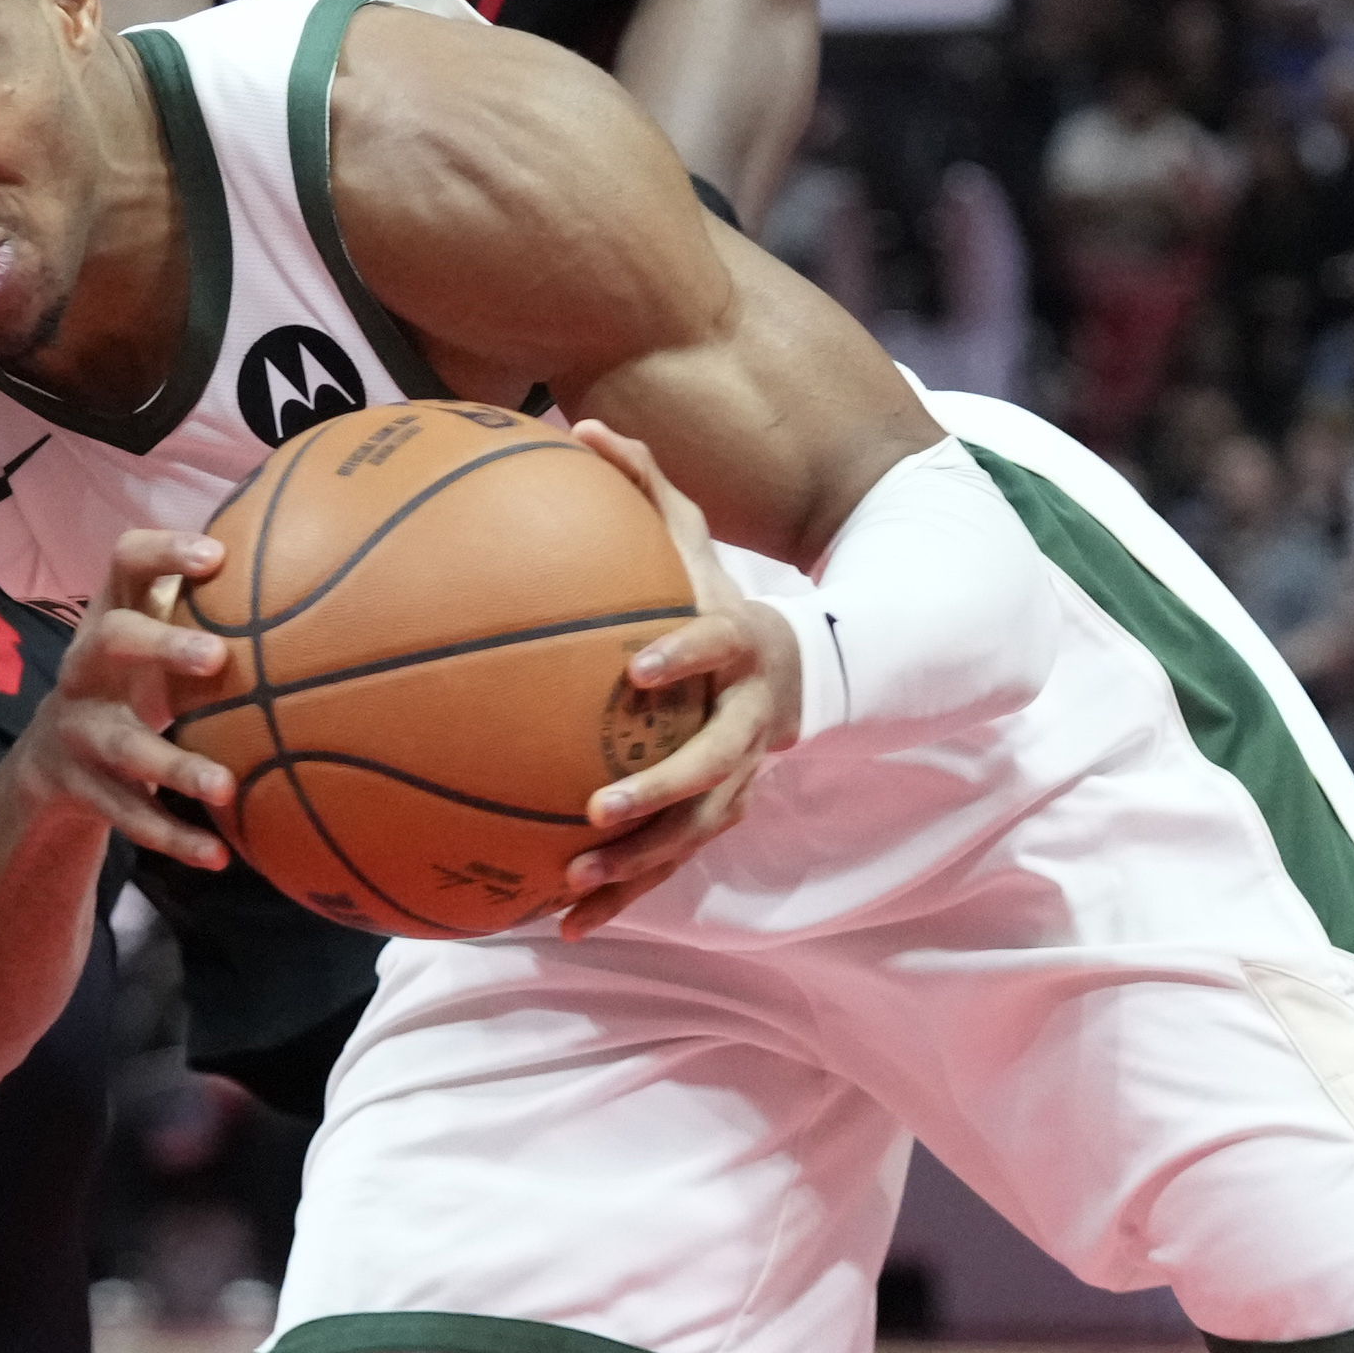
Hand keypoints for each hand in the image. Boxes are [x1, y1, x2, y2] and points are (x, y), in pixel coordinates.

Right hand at [5, 525, 238, 870]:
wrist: (52, 757)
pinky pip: (128, 815)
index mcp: (108, 617)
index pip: (123, 564)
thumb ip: (210, 606)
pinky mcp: (83, 788)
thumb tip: (316, 565)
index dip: (162, 553)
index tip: (216, 555)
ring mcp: (78, 730)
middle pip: (111, 642)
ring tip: (225, 787)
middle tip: (217, 658)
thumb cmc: (134, 680)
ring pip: (123, 747)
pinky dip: (173, 836)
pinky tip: (218, 856)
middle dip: (161, 646)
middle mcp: (84, 667)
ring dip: (174, 767)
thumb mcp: (154, 637)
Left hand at [556, 419, 797, 939]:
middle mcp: (747, 724)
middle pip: (712, 765)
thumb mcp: (693, 540)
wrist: (795, 674)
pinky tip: (559, 926)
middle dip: (659, 790)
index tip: (636, 669)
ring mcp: (737, 781)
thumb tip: (581, 426)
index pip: (720, 647)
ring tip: (574, 881)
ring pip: (692, 832)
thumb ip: (646, 485)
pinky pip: (666, 867)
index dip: (686, 656)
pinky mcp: (715, 819)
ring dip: (637, 863)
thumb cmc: (719, 599)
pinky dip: (620, 899)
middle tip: (598, 806)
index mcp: (741, 650)